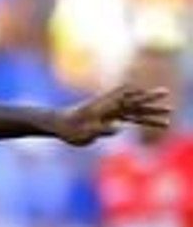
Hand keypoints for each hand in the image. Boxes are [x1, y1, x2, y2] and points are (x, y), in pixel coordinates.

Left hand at [54, 85, 172, 145]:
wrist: (58, 123)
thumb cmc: (69, 129)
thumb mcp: (85, 132)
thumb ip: (102, 129)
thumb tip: (119, 129)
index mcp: (106, 106)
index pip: (129, 100)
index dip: (143, 98)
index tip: (158, 95)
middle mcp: (110, 106)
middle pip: (136, 103)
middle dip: (152, 102)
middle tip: (169, 101)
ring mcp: (110, 110)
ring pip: (134, 110)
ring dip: (149, 113)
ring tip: (166, 117)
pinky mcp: (107, 117)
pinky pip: (127, 116)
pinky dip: (138, 117)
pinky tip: (146, 118)